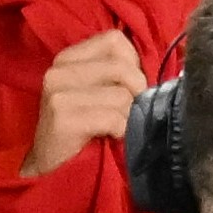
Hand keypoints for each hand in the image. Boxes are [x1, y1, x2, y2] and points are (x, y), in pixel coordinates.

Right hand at [28, 27, 150, 182]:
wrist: (51, 172)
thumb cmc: (83, 132)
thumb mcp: (98, 93)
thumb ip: (119, 74)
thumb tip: (161, 65)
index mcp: (68, 58)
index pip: (116, 41)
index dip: (133, 64)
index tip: (128, 90)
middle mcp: (59, 69)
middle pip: (123, 67)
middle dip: (136, 93)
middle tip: (126, 115)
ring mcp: (57, 91)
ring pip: (122, 94)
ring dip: (127, 117)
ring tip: (115, 129)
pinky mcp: (62, 116)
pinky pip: (113, 118)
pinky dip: (120, 131)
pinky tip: (109, 139)